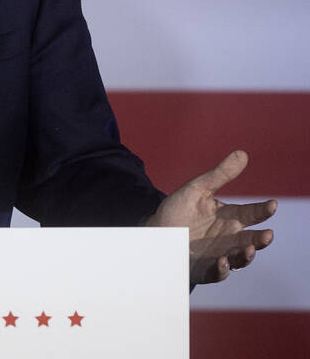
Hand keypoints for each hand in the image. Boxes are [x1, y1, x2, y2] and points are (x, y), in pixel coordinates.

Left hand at [145, 150, 276, 284]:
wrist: (154, 230)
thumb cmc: (179, 209)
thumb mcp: (198, 189)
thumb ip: (220, 174)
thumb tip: (243, 153)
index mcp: (230, 217)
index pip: (252, 213)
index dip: (263, 209)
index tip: (272, 204)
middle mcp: (228, 238)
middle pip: (251, 239)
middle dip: (261, 239)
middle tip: (267, 234)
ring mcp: (218, 254)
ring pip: (240, 259)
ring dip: (247, 256)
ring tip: (249, 248)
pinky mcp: (204, 269)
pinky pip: (217, 273)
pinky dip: (222, 269)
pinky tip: (221, 260)